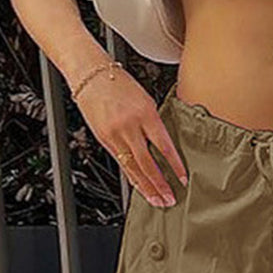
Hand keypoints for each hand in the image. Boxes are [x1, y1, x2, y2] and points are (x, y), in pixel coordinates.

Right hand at [73, 65, 187, 206]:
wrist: (89, 72)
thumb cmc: (118, 82)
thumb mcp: (144, 99)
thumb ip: (154, 124)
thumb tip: (164, 148)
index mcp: (144, 113)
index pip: (164, 146)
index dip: (174, 165)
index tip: (183, 178)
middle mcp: (129, 126)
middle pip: (147, 163)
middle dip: (160, 185)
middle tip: (170, 199)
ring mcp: (115, 135)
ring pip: (133, 168)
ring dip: (146, 188)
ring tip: (157, 201)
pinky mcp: (104, 140)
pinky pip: (121, 163)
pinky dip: (132, 177)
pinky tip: (140, 187)